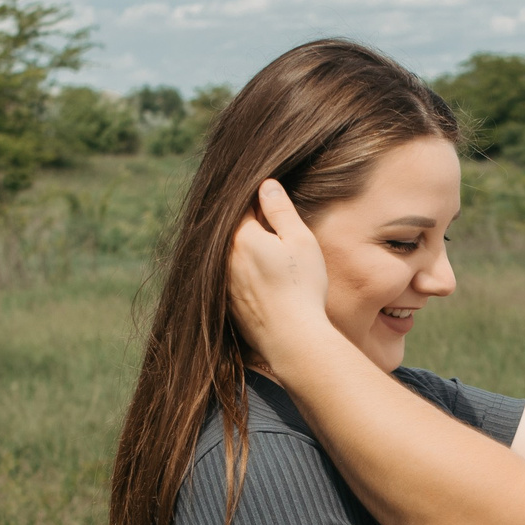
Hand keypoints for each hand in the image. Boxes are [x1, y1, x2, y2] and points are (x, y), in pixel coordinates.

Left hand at [226, 179, 335, 369]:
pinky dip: (243, 272)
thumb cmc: (302, 288)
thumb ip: (281, 210)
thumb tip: (266, 186)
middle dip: (250, 223)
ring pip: (230, 254)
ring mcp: (222, 282)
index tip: (271, 199)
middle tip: (273, 227)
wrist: (291, 338)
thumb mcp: (300, 241)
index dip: (258, 199)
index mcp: (240, 237)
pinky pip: (230, 277)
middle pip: (233, 229)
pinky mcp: (226, 302)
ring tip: (270, 254)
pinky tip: (264, 279)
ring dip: (245, 248)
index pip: (242, 205)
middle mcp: (223, 258)